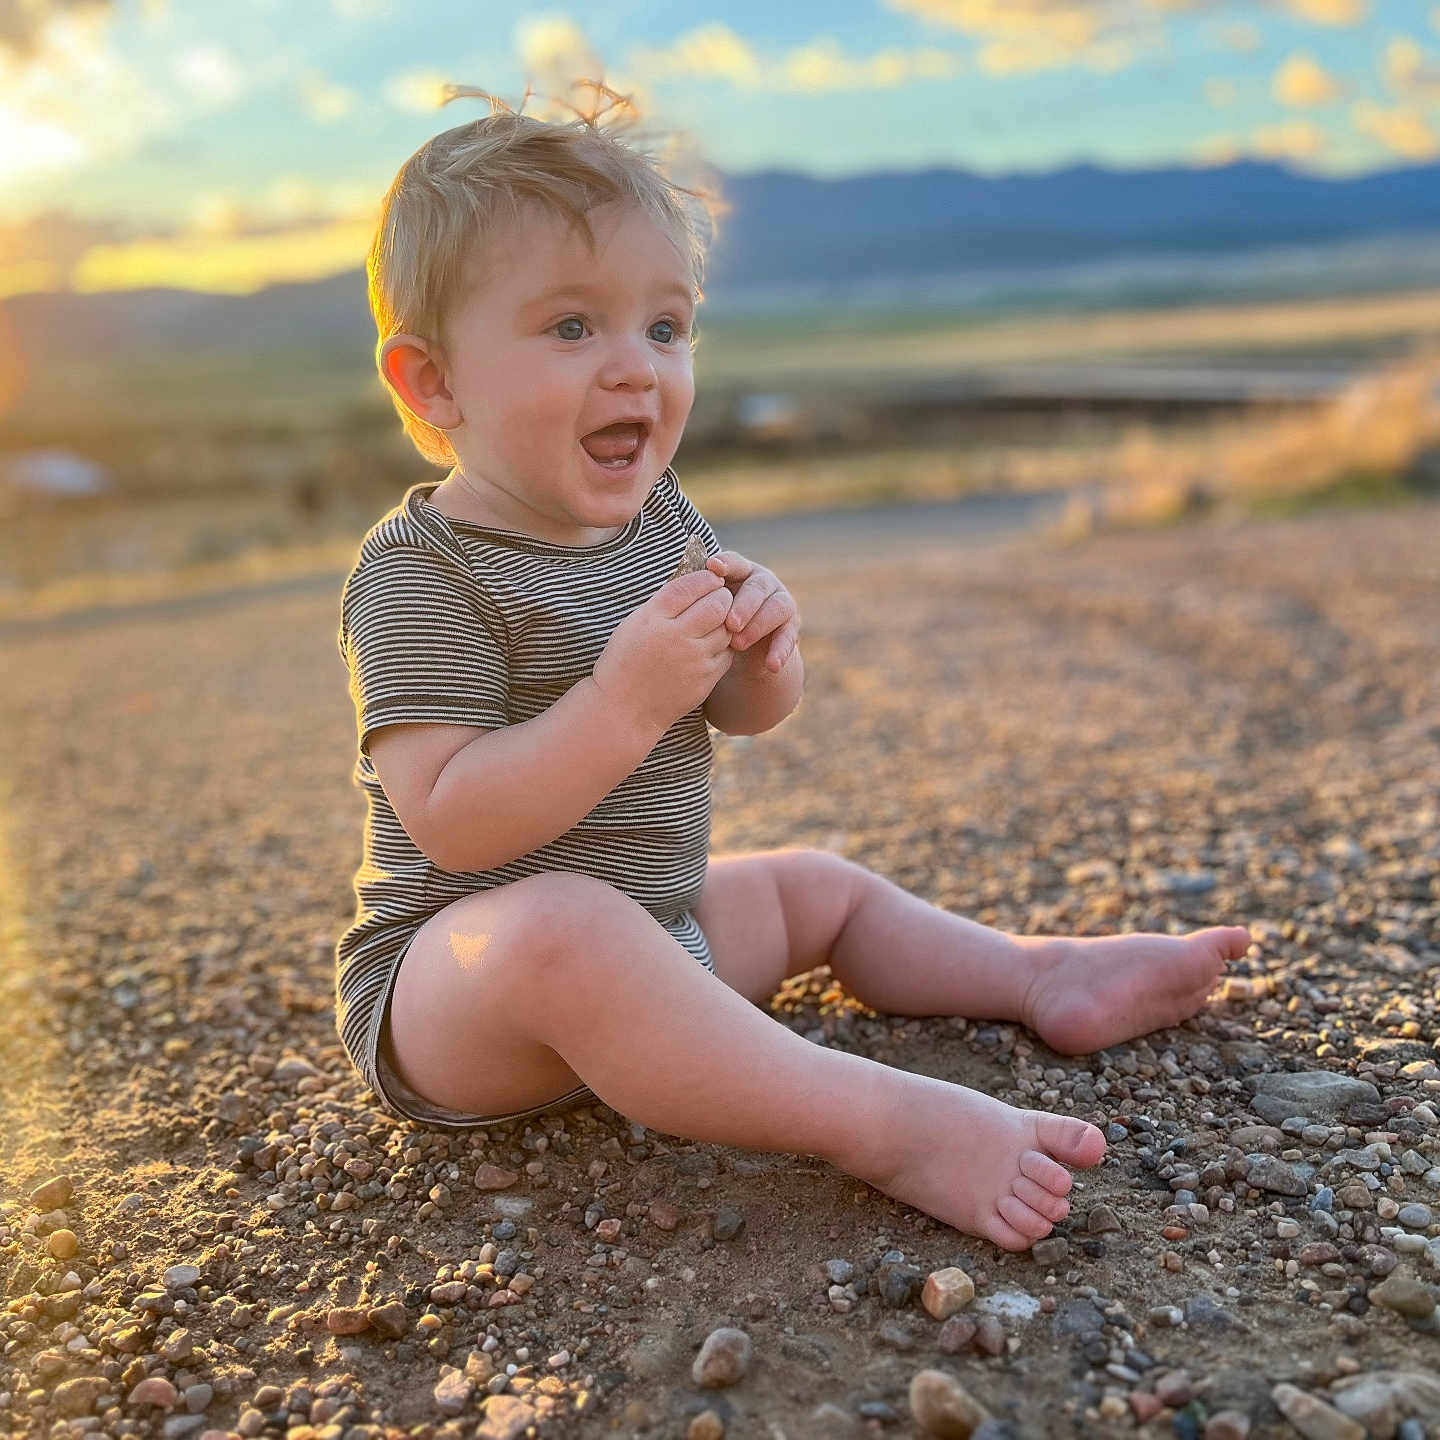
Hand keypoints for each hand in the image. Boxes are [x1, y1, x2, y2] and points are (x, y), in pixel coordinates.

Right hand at [593, 567, 735, 733]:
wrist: (624, 709)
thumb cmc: (626, 661)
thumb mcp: (635, 623)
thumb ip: (664, 603)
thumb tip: (696, 582)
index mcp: (653, 617)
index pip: (690, 585)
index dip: (706, 578)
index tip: (712, 577)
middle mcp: (675, 636)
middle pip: (717, 604)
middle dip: (723, 597)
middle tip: (721, 597)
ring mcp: (693, 659)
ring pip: (726, 629)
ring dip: (726, 622)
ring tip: (715, 622)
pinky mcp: (706, 678)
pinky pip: (727, 653)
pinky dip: (724, 646)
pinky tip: (712, 645)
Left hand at [706, 551, 799, 673]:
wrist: (743, 651)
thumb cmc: (715, 623)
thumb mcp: (706, 610)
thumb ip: (698, 599)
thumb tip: (675, 591)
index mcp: (740, 572)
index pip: (735, 562)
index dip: (726, 563)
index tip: (713, 567)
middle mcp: (763, 582)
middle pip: (757, 586)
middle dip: (744, 605)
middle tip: (729, 624)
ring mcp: (780, 601)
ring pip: (777, 607)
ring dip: (758, 626)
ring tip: (738, 644)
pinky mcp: (790, 626)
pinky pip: (789, 636)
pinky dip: (781, 651)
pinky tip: (771, 665)